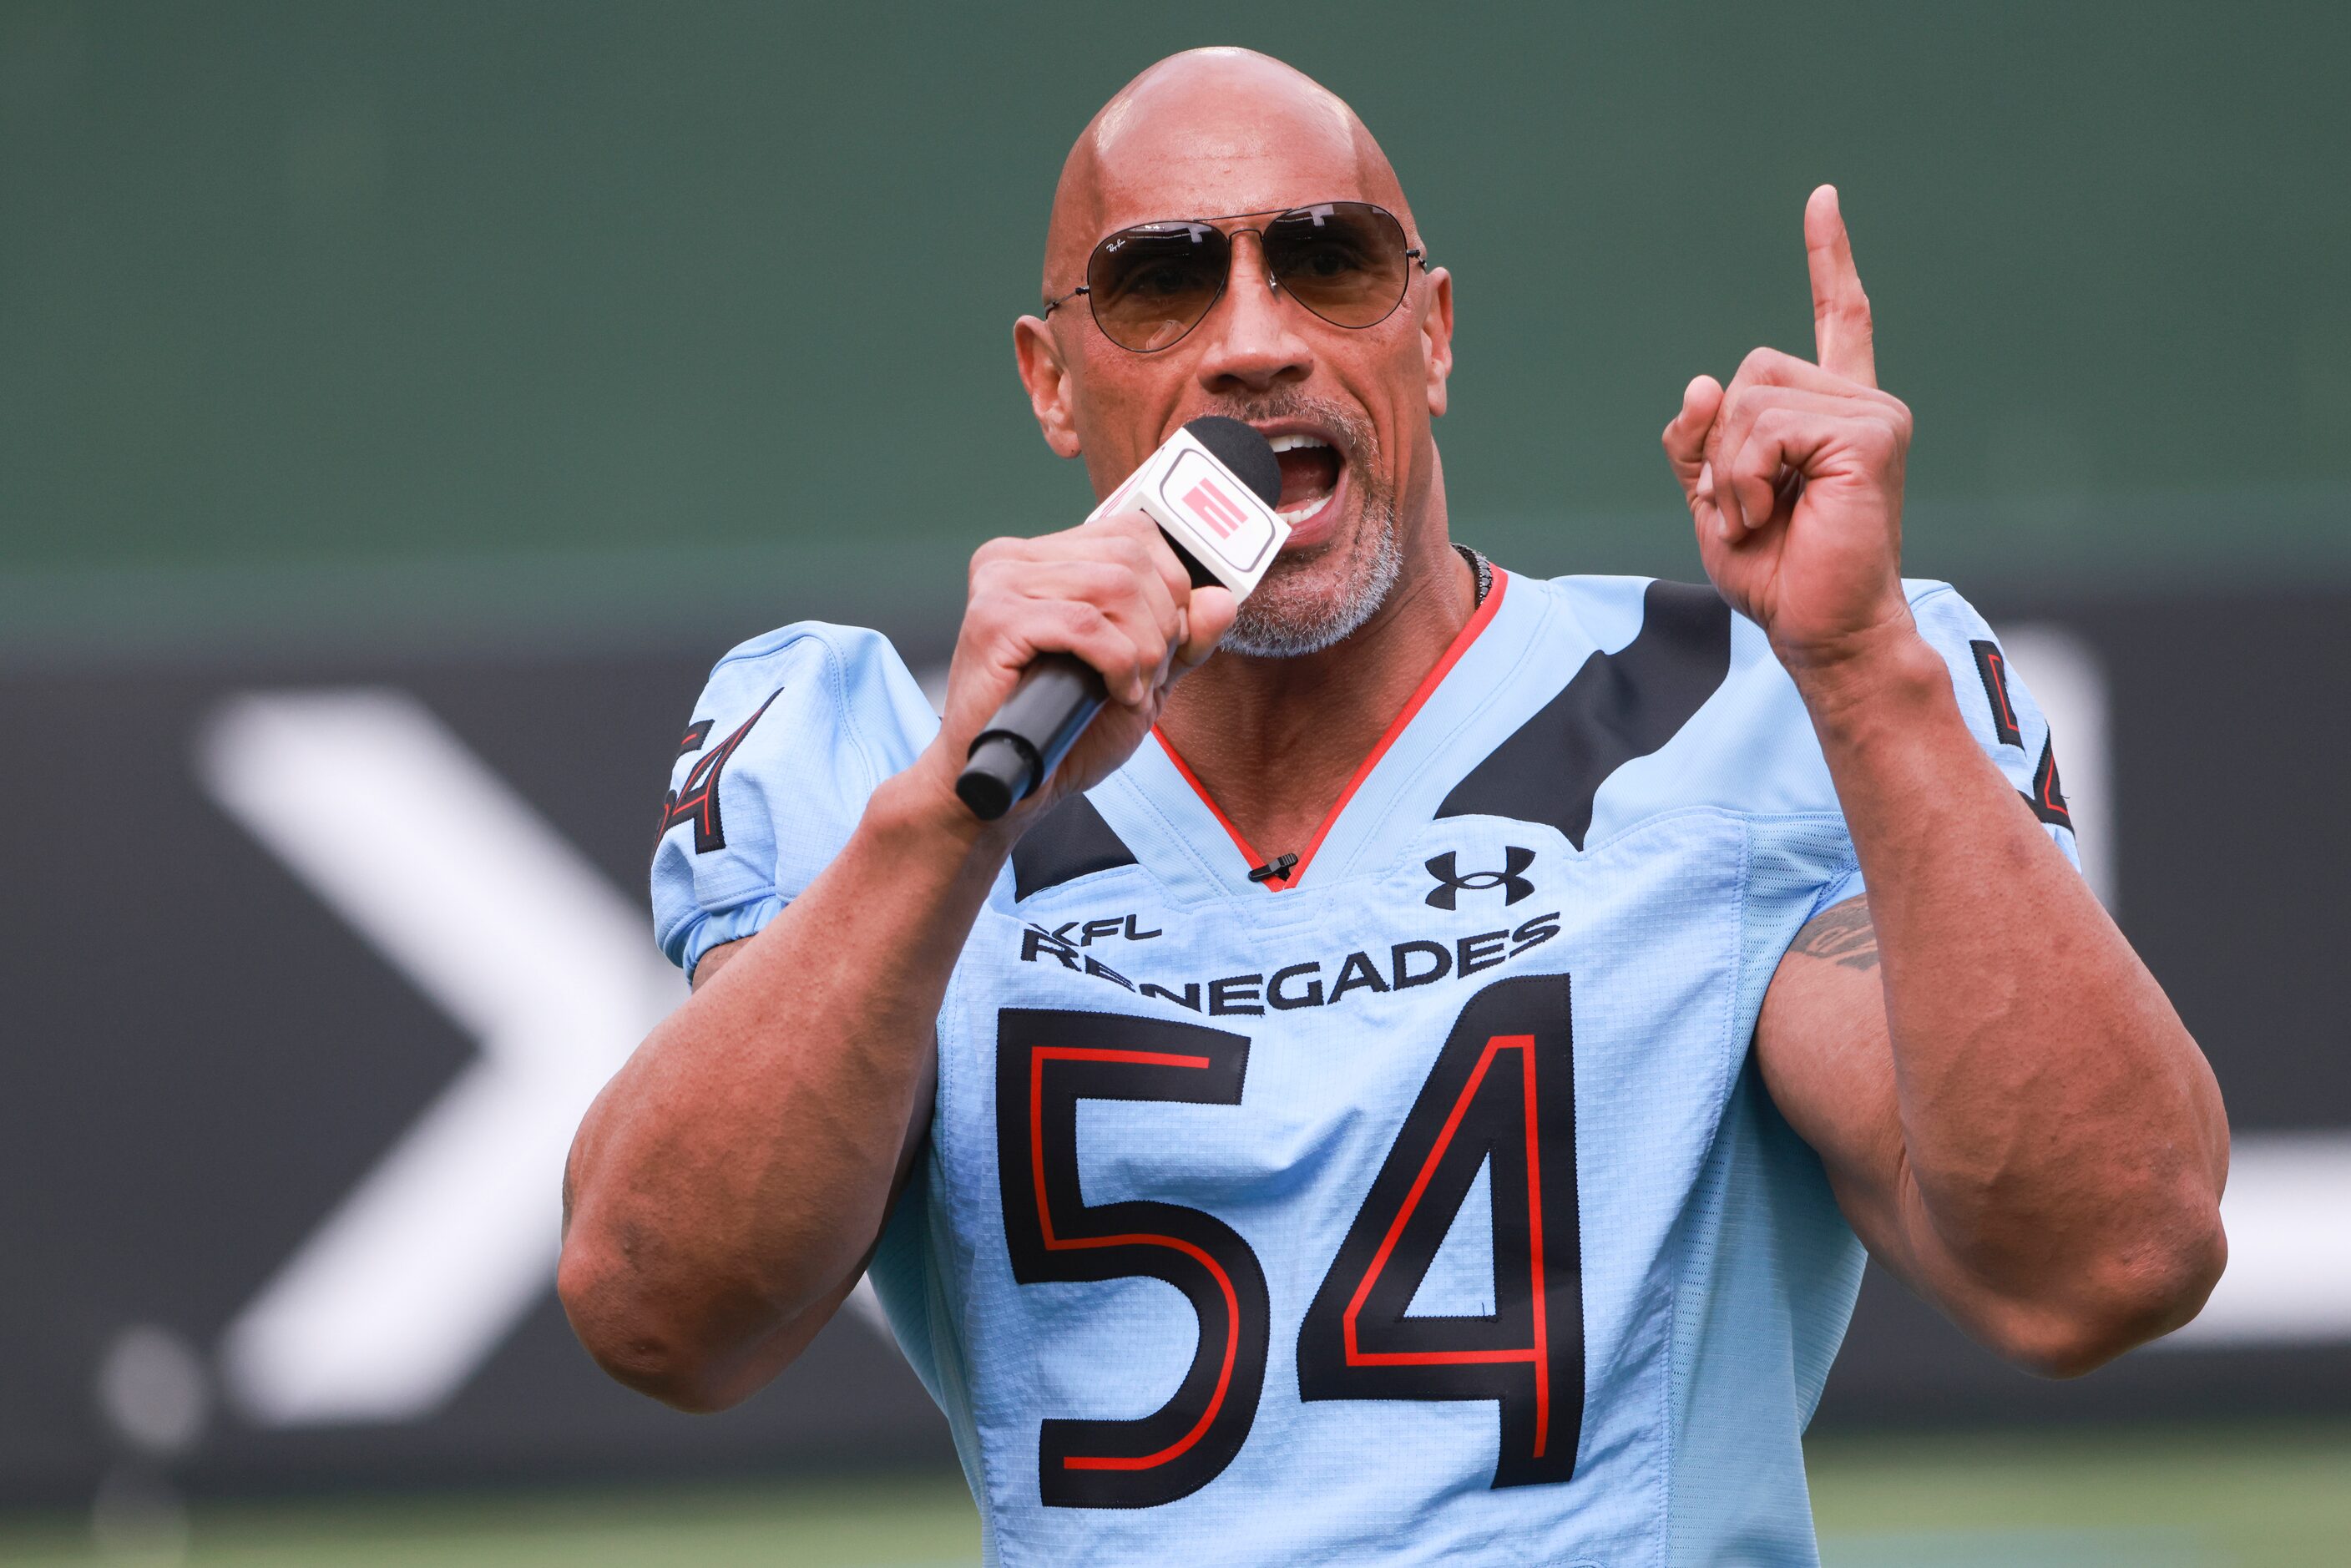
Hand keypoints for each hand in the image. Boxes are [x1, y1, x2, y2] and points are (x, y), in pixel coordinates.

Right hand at [914, 510, 1237, 826]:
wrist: (1011, 790)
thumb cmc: (1067, 734)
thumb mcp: (1144, 679)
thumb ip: (1184, 638)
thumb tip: (1222, 597)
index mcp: (1044, 559)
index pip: (1134, 532)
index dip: (1172, 587)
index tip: (1168, 643)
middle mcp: (1015, 558)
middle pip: (1131, 555)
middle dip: (1162, 623)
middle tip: (1149, 675)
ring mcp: (999, 583)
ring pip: (1115, 585)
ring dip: (1144, 647)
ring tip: (1130, 689)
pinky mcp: (994, 619)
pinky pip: (1086, 624)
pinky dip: (1118, 663)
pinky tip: (1113, 693)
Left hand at [1662, 186, 1915, 669]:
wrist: (1817, 629)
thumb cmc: (1775, 571)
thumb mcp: (1714, 497)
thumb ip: (1700, 439)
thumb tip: (1702, 384)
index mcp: (1833, 413)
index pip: (1835, 320)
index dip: (1828, 260)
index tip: (1822, 198)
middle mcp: (1861, 402)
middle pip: (1747, 374)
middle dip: (1721, 447)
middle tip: (1749, 508)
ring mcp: (1873, 414)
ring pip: (1749, 399)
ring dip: (1730, 470)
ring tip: (1761, 516)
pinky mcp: (1870, 434)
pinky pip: (1766, 427)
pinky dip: (1747, 477)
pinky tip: (1771, 514)